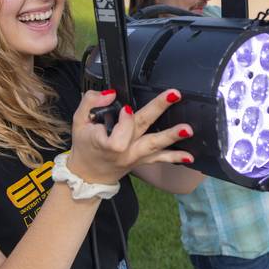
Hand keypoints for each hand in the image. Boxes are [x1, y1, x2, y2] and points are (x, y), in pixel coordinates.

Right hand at [67, 89, 192, 184]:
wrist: (88, 175)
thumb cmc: (84, 145)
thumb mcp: (78, 120)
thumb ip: (90, 102)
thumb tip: (111, 93)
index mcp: (107, 141)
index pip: (121, 127)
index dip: (126, 117)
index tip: (124, 108)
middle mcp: (124, 150)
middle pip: (143, 127)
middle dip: (159, 109)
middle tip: (174, 95)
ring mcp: (135, 156)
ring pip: (155, 145)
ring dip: (172, 136)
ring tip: (188, 129)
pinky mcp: (142, 160)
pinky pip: (160, 159)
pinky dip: (175, 158)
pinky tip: (190, 156)